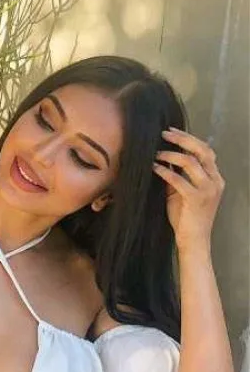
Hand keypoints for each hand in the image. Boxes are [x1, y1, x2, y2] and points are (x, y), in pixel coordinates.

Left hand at [154, 128, 224, 250]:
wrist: (194, 239)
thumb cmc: (186, 217)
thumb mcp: (181, 193)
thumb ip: (177, 177)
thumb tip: (162, 160)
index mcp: (215, 178)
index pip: (206, 150)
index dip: (189, 139)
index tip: (172, 132)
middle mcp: (215, 181)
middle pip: (202, 150)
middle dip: (182, 139)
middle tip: (164, 134)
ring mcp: (208, 189)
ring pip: (191, 162)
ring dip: (171, 155)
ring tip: (156, 153)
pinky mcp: (196, 199)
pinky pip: (179, 180)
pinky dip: (165, 172)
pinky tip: (154, 168)